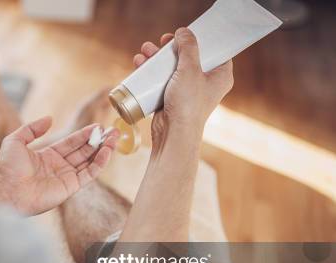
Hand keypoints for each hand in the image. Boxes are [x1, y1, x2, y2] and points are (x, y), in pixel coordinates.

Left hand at [0, 117, 118, 214]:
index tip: (98, 126)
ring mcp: (65, 178)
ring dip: (103, 151)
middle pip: (83, 152)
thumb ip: (32, 128)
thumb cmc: (7, 168)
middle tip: (112, 131)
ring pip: (89, 162)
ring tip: (114, 138)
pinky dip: (100, 164)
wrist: (7, 191)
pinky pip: (89, 174)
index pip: (71, 143)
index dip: (84, 134)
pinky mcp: (70, 187)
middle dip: (98, 141)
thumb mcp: (15, 140)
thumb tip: (49, 118)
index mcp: (47, 156)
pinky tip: (107, 152)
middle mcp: (58, 167)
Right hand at [133, 28, 233, 149]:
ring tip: (145, 51)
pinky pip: (162, 81)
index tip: (186, 34)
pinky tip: (140, 64)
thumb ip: (188, 47)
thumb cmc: (188, 104)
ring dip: (157, 58)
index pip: (215, 51)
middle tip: (163, 41)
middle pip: (190, 57)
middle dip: (172, 48)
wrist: (174, 133)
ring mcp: (188, 92)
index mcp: (220, 76)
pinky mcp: (172, 99)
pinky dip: (151, 72)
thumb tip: (183, 32)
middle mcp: (206, 83)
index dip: (201, 40)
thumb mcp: (190, 69)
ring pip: (173, 68)